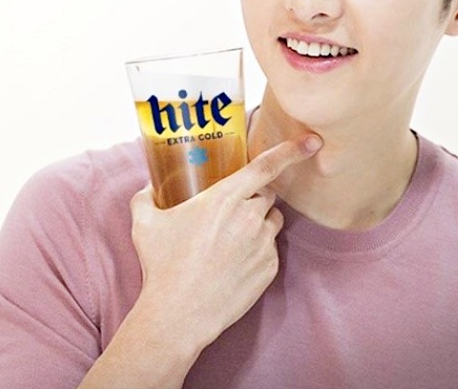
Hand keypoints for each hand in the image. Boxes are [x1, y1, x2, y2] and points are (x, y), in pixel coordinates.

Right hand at [129, 133, 322, 350]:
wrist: (179, 315)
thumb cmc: (162, 266)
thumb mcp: (145, 224)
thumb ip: (145, 197)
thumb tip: (148, 187)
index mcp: (224, 197)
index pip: (266, 165)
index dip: (291, 149)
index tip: (312, 141)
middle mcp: (249, 216)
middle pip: (267, 193)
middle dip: (253, 196)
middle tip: (229, 212)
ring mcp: (263, 243)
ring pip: (271, 220)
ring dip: (258, 222)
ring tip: (230, 239)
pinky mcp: (270, 268)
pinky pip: (271, 247)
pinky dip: (258, 249)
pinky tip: (234, 261)